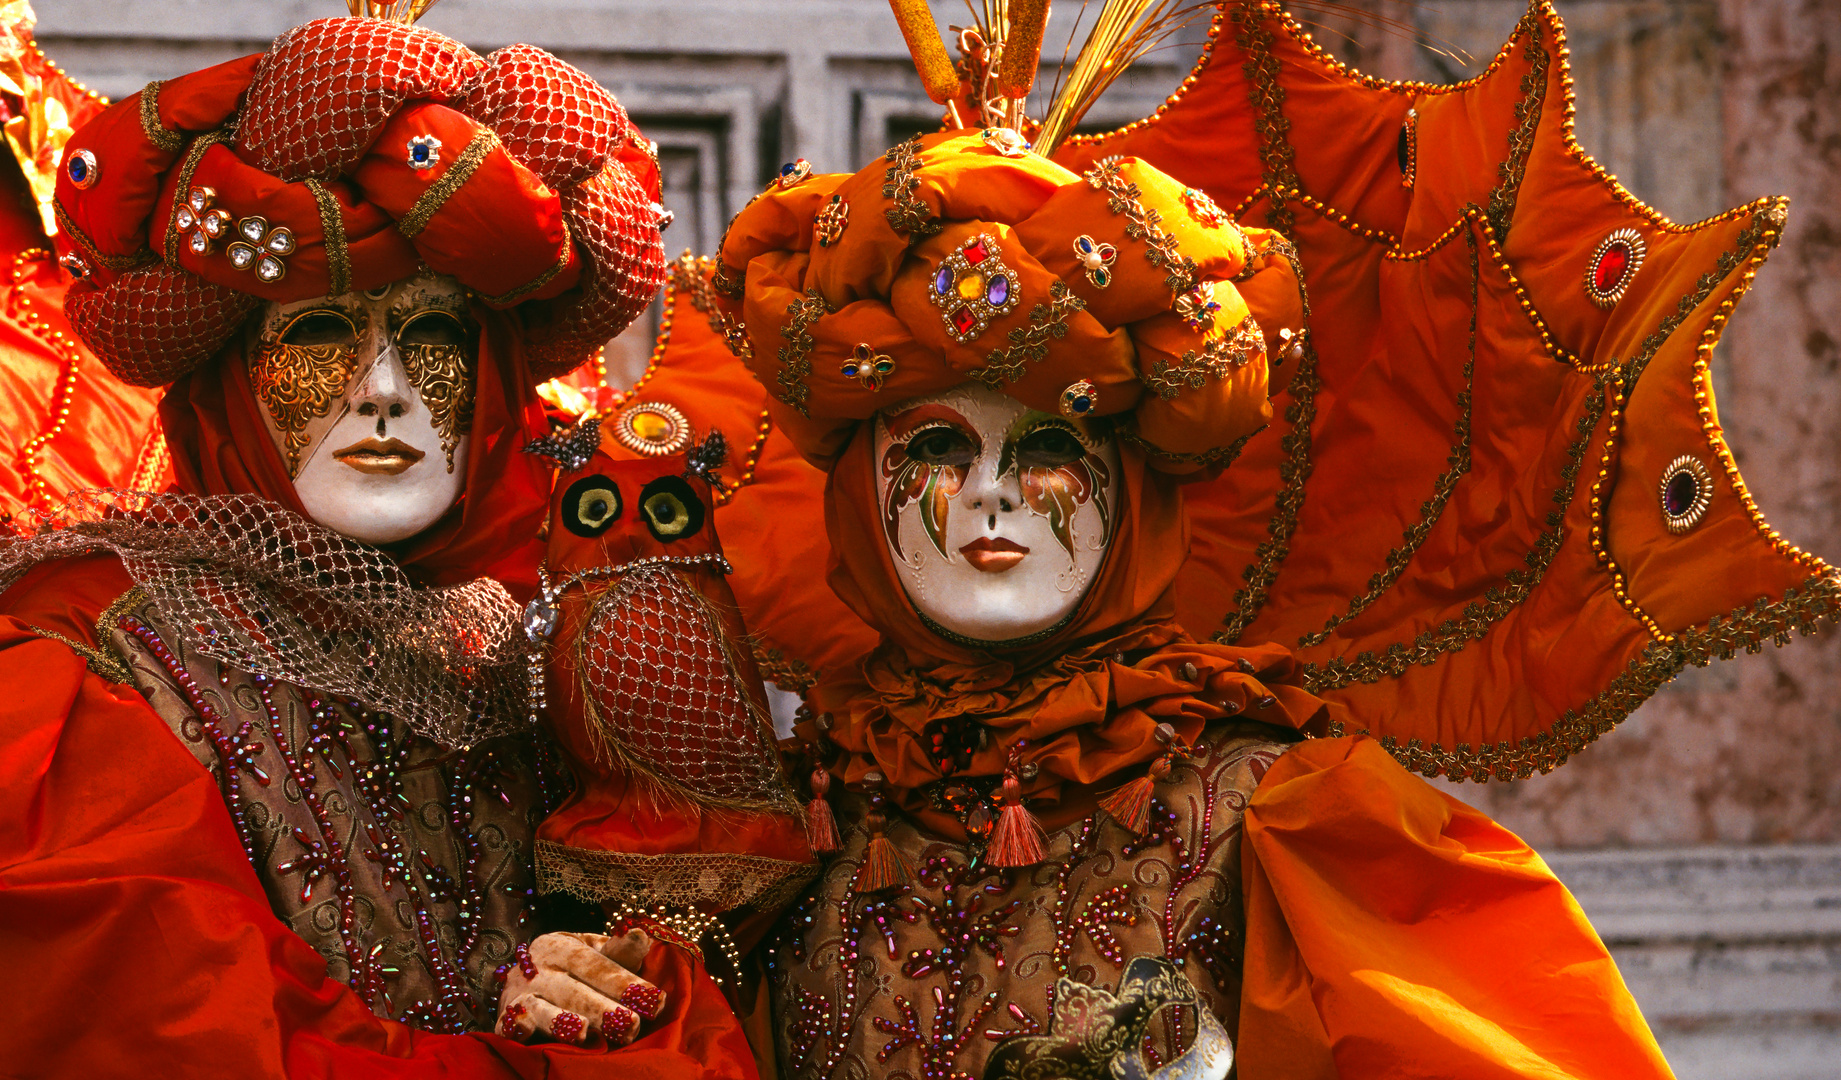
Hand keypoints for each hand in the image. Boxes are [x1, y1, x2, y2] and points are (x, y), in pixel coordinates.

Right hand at [495, 929, 666, 1044]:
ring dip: (560, 1020)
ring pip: (541, 1008)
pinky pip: (507, 1025)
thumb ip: (618, 952)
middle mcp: (538, 968)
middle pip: (572, 989)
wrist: (520, 977)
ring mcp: (518, 994)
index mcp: (561, 946)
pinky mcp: (503, 1020)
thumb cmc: (570, 968)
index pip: (596, 964)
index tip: (655, 1000)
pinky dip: (516, 1027)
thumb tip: (642, 935)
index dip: (625, 982)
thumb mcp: (592, 954)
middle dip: (602, 1008)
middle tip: (632, 1025)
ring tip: (583, 1032)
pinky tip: (525, 1032)